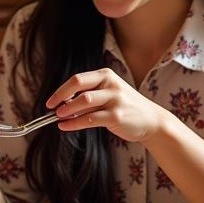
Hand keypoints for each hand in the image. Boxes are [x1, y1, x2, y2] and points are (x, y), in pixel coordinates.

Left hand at [46, 68, 164, 142]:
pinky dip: (74, 124)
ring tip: (58, 117)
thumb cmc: (126, 108)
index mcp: (106, 75)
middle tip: (51, 109)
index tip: (50, 101)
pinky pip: (89, 119)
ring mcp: (115, 99)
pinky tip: (65, 127)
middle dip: (60, 97)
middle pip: (78, 85)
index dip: (61, 90)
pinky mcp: (117, 116)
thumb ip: (88, 97)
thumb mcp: (108, 95)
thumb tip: (62, 105)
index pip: (77, 79)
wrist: (152, 121)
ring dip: (67, 110)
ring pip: (83, 102)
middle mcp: (111, 84)